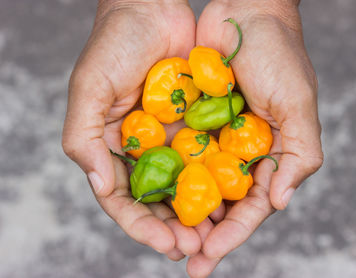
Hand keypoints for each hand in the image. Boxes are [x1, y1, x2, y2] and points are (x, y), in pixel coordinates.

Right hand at [62, 0, 202, 260]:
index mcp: (113, 148)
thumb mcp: (89, 89)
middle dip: (174, 228)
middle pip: (157, 201)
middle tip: (195, 248)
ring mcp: (171, 138)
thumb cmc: (115, 45)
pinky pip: (208, 158)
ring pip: (185, 187)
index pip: (124, 200)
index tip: (166, 243)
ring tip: (215, 235)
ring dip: (198, 214)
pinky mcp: (196, 124)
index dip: (142, 226)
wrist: (152, 9)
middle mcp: (142, 149)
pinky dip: (216, 181)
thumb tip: (102, 187)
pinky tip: (230, 200)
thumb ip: (84, 138)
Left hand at [186, 0, 322, 275]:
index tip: (208, 257)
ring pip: (195, 186)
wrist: (244, 13)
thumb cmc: (278, 55)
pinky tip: (150, 197)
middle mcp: (240, 153)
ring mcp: (213, 139)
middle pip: (220, 205)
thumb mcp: (298, 104)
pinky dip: (166, 177)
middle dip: (202, 234)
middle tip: (182, 260)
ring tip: (163, 240)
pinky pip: (176, 154)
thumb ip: (299, 155)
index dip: (231, 236)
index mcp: (269, 156)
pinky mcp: (191, 121)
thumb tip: (280, 202)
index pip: (252, 208)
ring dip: (181, 214)